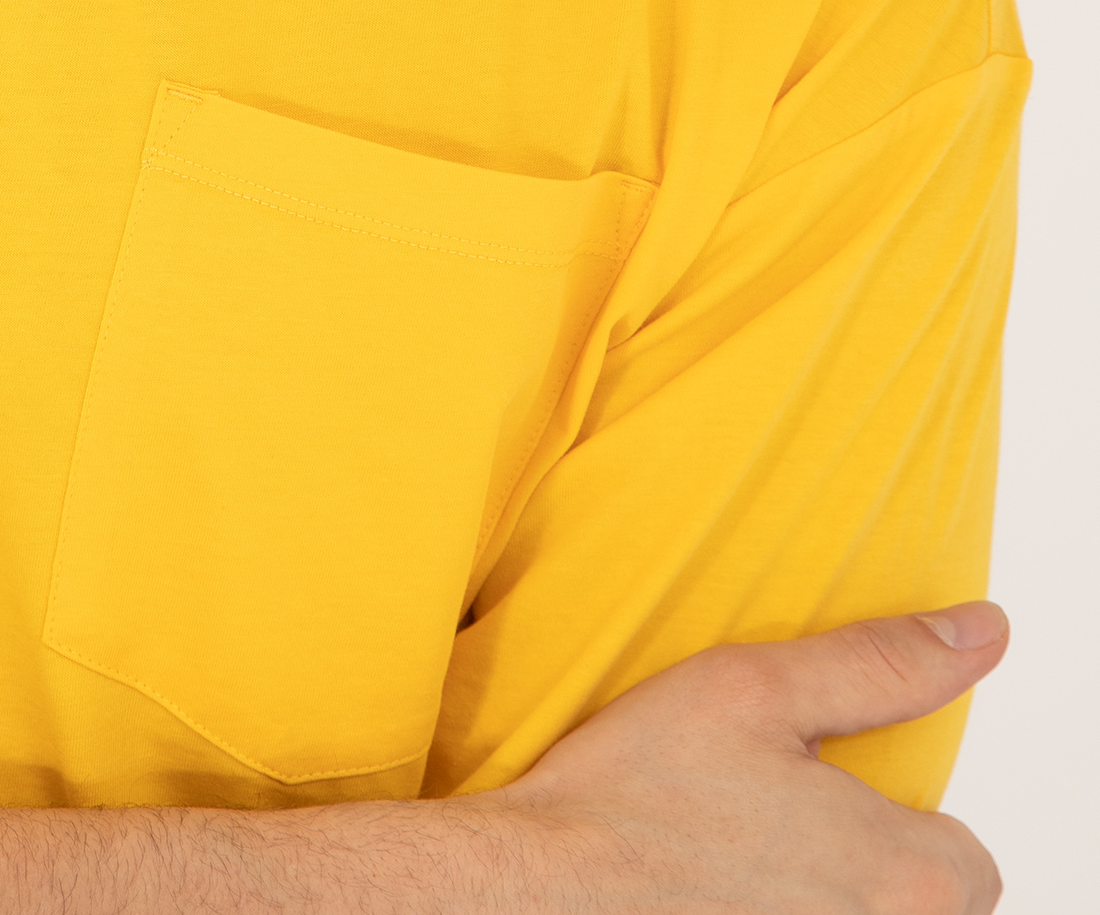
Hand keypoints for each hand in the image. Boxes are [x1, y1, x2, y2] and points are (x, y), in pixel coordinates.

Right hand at [473, 602, 1007, 910]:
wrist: (540, 892)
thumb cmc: (636, 794)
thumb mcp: (754, 690)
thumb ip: (880, 664)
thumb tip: (979, 633)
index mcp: (908, 881)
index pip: (967, 860)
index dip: (896, 821)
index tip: (818, 799)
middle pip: (919, 909)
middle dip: (861, 873)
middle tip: (764, 830)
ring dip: (814, 902)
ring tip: (731, 870)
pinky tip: (710, 901)